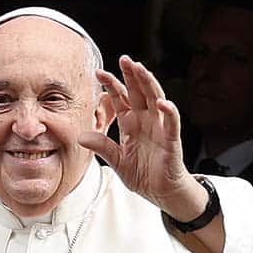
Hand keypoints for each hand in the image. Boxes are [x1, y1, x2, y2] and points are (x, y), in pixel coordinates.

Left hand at [79, 55, 205, 221]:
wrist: (161, 193)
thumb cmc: (143, 175)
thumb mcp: (117, 161)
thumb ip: (102, 147)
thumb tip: (80, 136)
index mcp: (131, 123)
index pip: (120, 99)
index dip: (111, 85)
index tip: (98, 73)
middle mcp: (146, 120)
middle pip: (138, 92)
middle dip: (132, 75)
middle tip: (124, 59)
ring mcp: (159, 128)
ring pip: (155, 99)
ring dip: (149, 84)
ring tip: (141, 69)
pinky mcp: (171, 140)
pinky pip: (171, 123)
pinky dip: (168, 112)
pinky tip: (161, 102)